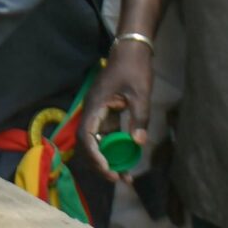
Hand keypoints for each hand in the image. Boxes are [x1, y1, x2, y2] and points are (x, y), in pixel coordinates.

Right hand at [80, 40, 154, 180]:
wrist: (131, 49)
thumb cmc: (134, 69)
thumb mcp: (140, 94)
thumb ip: (138, 119)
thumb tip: (138, 143)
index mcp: (96, 106)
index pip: (87, 136)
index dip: (95, 156)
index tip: (109, 170)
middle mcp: (92, 111)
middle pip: (87, 143)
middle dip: (99, 163)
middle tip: (118, 178)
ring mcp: (99, 111)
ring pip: (96, 140)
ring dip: (107, 158)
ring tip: (124, 174)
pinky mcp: (106, 111)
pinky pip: (105, 134)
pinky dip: (113, 147)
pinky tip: (127, 157)